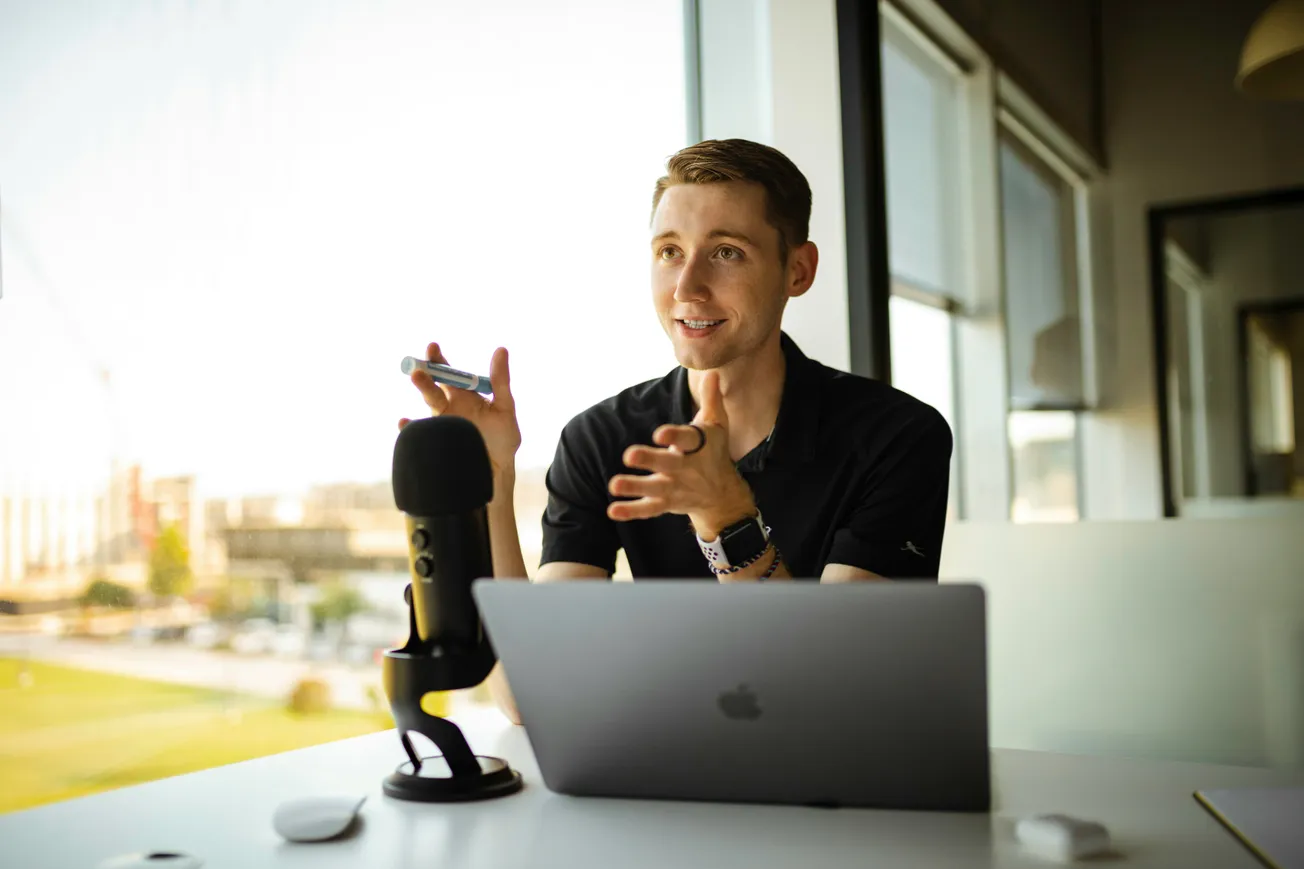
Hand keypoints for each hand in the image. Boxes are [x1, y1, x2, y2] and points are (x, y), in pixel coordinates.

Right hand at [399, 342, 520, 477]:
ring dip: (423, 390)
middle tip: (420, 366)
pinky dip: (410, 428)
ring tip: (417, 377)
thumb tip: (501, 349)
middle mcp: (449, 407)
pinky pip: (419, 434)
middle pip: (434, 386)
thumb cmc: (502, 439)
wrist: (497, 471)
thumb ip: (500, 381)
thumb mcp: (505, 407)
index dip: (440, 360)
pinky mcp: (436, 442)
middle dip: (426, 374)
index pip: (449, 373)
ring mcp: (441, 425)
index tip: (433, 347)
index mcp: (464, 395)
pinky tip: (405, 422)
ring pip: (428, 404)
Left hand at [607, 371, 754, 539]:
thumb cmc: (715, 451)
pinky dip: (632, 510)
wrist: (723, 495)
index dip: (674, 435)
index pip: (688, 439)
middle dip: (651, 460)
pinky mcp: (666, 503)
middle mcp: (687, 468)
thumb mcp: (717, 424)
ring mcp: (676, 487)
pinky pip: (649, 508)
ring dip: (635, 486)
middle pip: (669, 463)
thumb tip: (711, 371)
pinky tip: (613, 510)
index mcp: (699, 446)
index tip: (659, 433)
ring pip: (656, 488)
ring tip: (614, 485)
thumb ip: (711, 399)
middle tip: (629, 455)